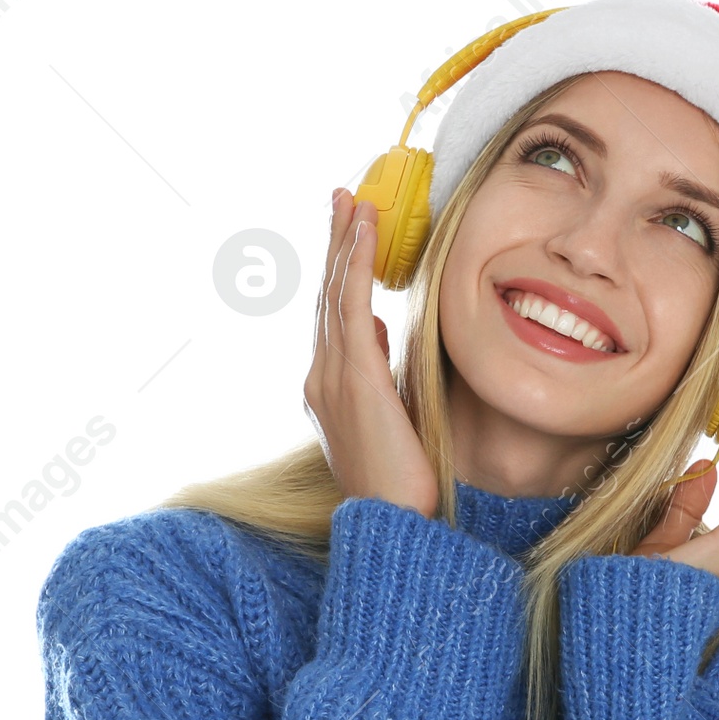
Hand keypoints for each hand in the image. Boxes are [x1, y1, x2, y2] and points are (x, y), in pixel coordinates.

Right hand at [303, 189, 438, 516]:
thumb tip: (380, 329)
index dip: (338, 269)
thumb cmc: (398, 482)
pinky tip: (364, 234)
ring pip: (334, 294)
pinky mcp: (355, 381)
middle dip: (334, 242)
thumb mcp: (388, 415)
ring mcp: (332, 378)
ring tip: (353, 200)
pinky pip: (351, 308)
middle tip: (343, 196)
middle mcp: (321, 377)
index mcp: (327, 387)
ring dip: (344, 242)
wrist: (390, 523)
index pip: (332, 315)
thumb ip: (378, 371)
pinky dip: (355, 266)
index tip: (349, 232)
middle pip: (326, 295)